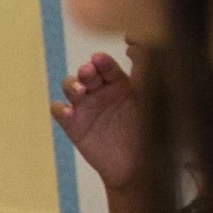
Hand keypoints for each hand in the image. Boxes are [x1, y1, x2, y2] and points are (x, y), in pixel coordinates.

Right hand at [52, 49, 146, 190]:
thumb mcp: (152, 101)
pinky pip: (59, 112)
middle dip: (86, 71)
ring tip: (79, 91)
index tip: (100, 59)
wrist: (139, 168)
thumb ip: (146, 73)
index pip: (108, 66)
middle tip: (89, 72)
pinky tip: (68, 112)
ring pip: (71, 87)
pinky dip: (60, 109)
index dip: (102, 61)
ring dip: (72, 85)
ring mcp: (86, 108)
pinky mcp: (73, 125)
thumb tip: (138, 45)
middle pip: (87, 74)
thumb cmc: (151, 134)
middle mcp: (101, 93)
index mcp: (120, 85)